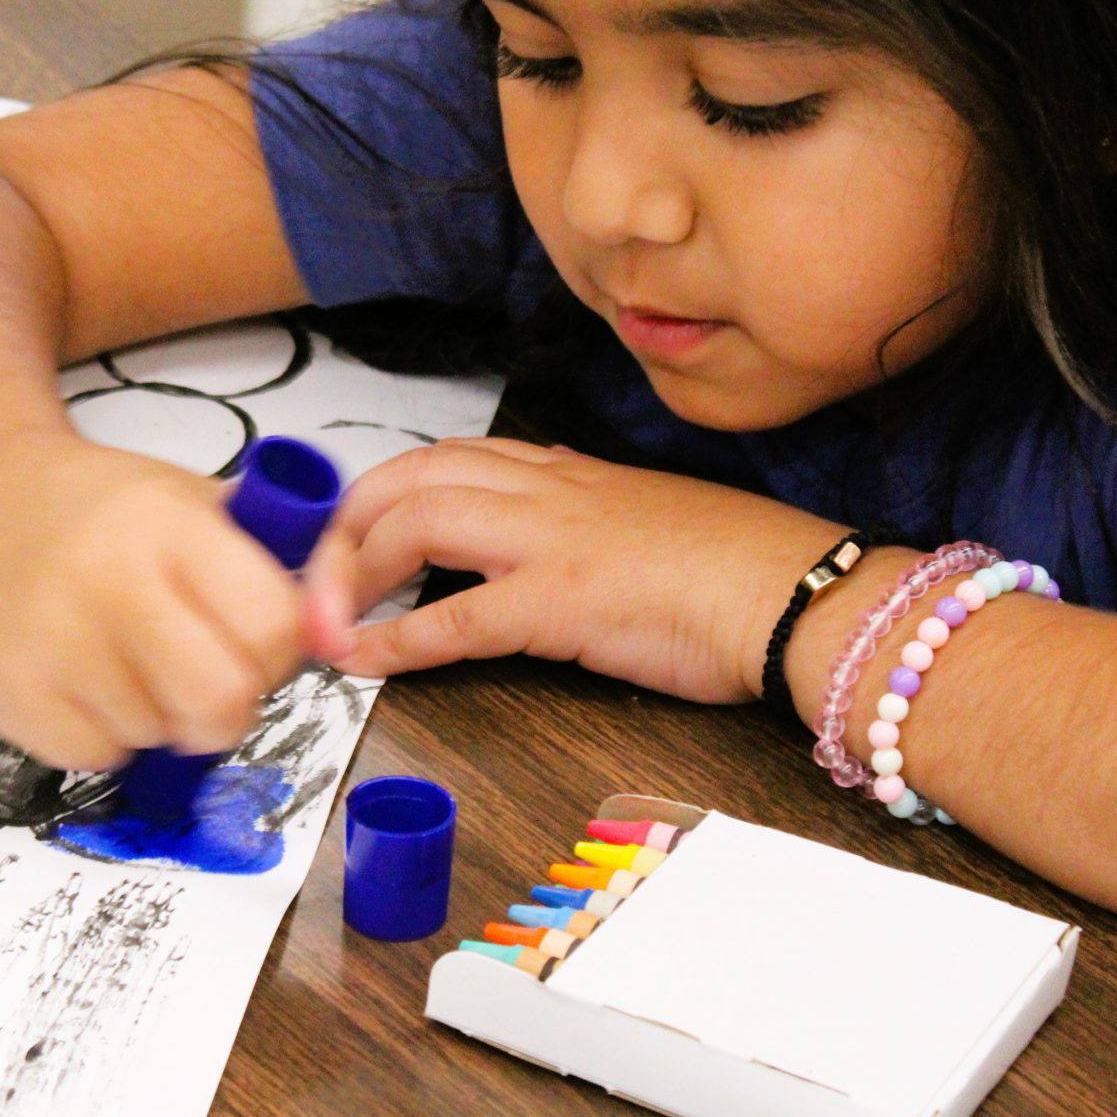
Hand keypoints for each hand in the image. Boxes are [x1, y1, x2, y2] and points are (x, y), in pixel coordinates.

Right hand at [0, 434, 328, 772]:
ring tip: (133, 658)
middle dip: (231, 703)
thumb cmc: (113, 511)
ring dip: (163, 715)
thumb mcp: (211, 506)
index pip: (271, 625)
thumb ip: (298, 565)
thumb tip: (341, 640)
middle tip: (207, 672)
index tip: (256, 635)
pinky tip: (90, 679)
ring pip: (159, 738)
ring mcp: (51, 645)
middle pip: (219, 701)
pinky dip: (110, 734)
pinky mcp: (12, 696)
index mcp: (170, 526)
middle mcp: (106, 582)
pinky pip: (99, 759)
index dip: (281, 646)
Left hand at [303, 437, 845, 703]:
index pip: (444, 457)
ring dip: (351, 572)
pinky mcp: (561, 602)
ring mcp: (550, 540)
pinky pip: (452, 618)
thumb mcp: (638, 525)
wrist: (802, 592)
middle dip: (343, 524)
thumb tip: (526, 551)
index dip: (380, 493)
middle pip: (405, 477)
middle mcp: (546, 489)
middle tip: (314, 578)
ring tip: (324, 618)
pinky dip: (394, 638)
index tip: (349, 534)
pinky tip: (363, 659)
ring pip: (412, 523)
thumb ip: (575, 524)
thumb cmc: (737, 570)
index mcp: (564, 470)